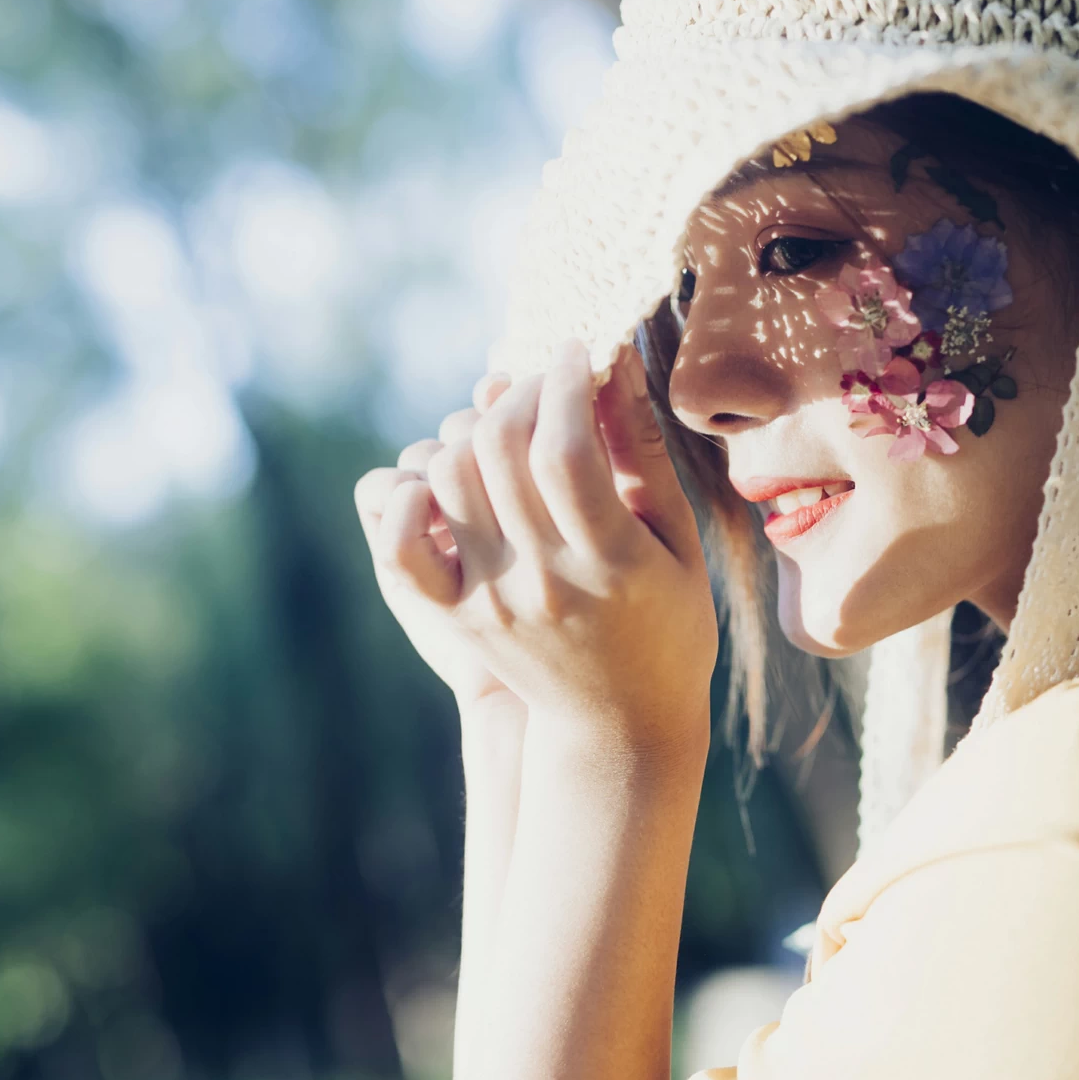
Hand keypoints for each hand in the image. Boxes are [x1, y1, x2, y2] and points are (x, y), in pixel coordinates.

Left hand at [372, 340, 717, 757]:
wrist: (619, 727)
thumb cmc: (667, 626)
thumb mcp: (679, 542)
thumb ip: (641, 453)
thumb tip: (611, 361)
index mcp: (609, 562)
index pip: (564, 447)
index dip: (563, 381)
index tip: (576, 352)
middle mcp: (542, 581)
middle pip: (498, 450)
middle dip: (521, 393)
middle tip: (544, 387)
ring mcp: (489, 600)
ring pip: (448, 478)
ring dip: (471, 433)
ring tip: (506, 433)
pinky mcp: (454, 616)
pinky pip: (400, 544)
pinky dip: (407, 497)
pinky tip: (443, 480)